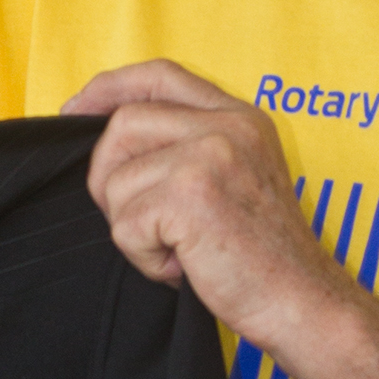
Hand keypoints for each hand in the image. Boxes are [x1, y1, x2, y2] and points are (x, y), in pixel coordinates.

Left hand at [65, 60, 344, 360]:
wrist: (303, 302)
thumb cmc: (265, 258)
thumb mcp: (236, 180)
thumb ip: (188, 149)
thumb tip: (111, 143)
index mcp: (240, 118)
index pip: (160, 76)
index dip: (109, 87)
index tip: (75, 108)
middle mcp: (227, 126)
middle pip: (123, 125)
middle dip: (109, 177)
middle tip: (141, 221)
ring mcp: (209, 155)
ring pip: (116, 180)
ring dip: (132, 227)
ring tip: (179, 249)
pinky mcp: (190, 195)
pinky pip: (125, 224)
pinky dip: (144, 258)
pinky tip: (185, 266)